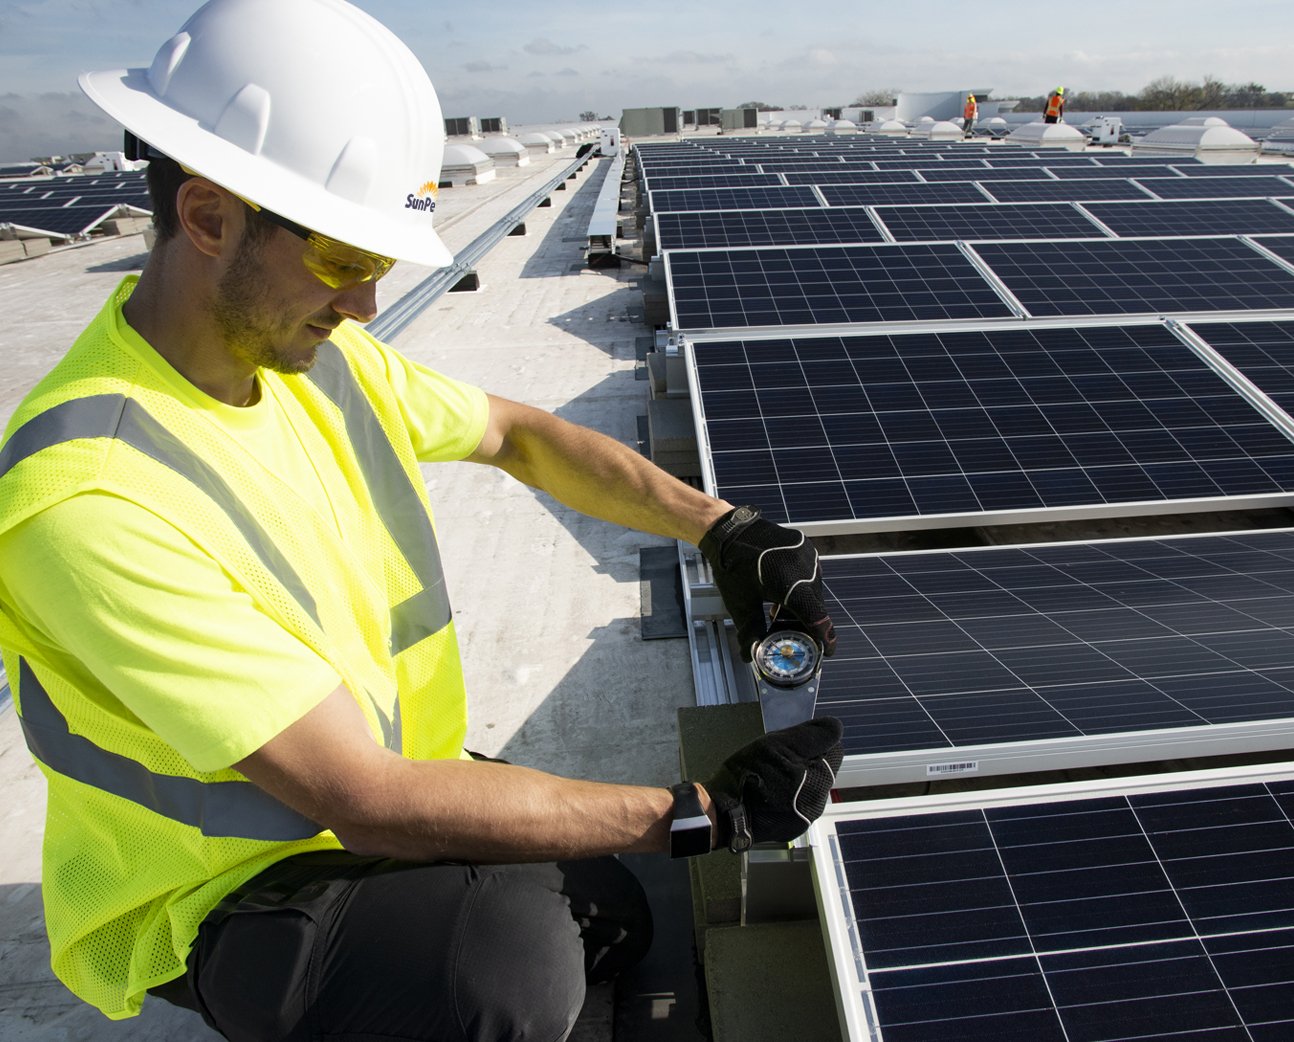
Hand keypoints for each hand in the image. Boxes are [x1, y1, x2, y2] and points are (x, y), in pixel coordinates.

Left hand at [699, 505, 835, 661]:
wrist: (731, 530)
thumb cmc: (733, 565)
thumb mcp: (740, 603)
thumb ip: (749, 630)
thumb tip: (748, 655)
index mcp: (792, 584)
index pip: (817, 618)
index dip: (825, 638)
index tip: (827, 651)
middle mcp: (806, 568)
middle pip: (816, 607)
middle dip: (807, 624)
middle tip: (793, 636)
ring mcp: (808, 556)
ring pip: (814, 591)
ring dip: (802, 605)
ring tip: (780, 614)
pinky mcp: (806, 548)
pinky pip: (810, 575)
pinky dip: (801, 589)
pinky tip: (782, 595)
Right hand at [703, 717, 843, 851]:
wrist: (723, 812)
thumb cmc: (747, 776)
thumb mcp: (777, 744)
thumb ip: (811, 735)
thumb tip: (835, 727)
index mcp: (819, 780)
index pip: (833, 750)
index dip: (813, 742)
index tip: (792, 744)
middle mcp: (817, 803)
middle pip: (820, 770)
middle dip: (803, 762)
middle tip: (776, 760)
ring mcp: (804, 818)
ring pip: (808, 787)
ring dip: (794, 779)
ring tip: (769, 777)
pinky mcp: (791, 828)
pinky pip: (796, 804)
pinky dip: (787, 796)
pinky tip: (768, 793)